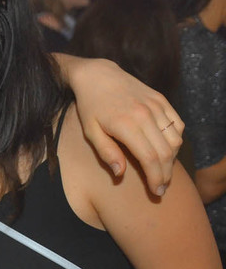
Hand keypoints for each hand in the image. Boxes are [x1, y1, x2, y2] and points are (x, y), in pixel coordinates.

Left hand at [62, 55, 182, 195]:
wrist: (98, 76)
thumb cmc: (90, 107)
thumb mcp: (91, 132)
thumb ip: (107, 153)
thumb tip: (121, 174)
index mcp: (126, 125)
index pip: (150, 158)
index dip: (156, 178)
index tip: (156, 192)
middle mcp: (145, 115)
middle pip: (166, 152)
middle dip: (166, 174)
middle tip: (161, 188)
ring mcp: (156, 106)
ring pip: (175, 139)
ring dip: (172, 159)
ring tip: (162, 171)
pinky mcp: (161, 100)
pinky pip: (177, 124)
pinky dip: (176, 140)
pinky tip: (166, 149)